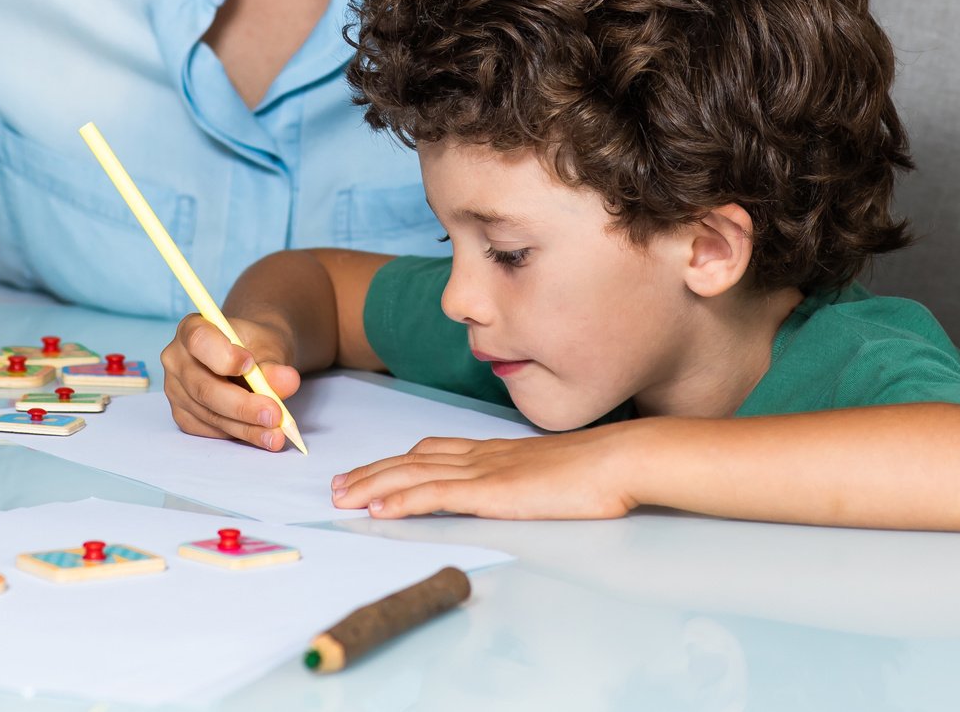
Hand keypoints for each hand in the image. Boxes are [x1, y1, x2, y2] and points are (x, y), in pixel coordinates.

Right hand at [160, 312, 302, 450]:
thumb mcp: (270, 346)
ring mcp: (176, 389)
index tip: (250, 365)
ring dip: (246, 427)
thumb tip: (287, 381)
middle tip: (275, 414)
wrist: (250, 358)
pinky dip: (238, 434)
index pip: (199, 341)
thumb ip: (274, 364)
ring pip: (210, 414)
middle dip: (242, 405)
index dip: (223, 356)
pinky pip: (210, 429)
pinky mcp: (183, 415)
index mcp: (192, 329)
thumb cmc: (255, 346)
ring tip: (276, 433)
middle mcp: (176, 359)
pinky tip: (259, 433)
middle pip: (204, 387)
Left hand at [331, 428, 639, 519]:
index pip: (432, 451)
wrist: (621, 460)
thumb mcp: (550, 472)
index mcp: (495, 451)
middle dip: (372, 473)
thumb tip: (515, 490)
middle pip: (412, 460)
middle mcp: (482, 455)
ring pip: (414, 475)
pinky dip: (403, 500)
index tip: (369, 472)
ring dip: (373, 486)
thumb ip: (524, 479)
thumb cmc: (598, 471)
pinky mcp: (492, 492)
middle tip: (338, 486)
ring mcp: (485, 471)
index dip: (396, 461)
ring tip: (343, 498)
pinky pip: (436, 495)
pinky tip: (380, 509)